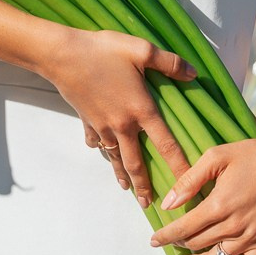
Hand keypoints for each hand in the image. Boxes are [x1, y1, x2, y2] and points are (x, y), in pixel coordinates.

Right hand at [37, 28, 195, 205]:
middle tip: (150, 204)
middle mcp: (123, 124)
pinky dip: (100, 148)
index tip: (187, 186)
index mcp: (141, 110)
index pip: (166, 145)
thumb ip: (170, 63)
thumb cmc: (104, 51)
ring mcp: (102, 125)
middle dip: (144, 185)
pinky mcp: (87, 119)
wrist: (62, 55)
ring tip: (126, 189)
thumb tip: (193, 74)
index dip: (179, 167)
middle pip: (136, 162)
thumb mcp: (142, 50)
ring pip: (115, 156)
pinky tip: (101, 150)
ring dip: (122, 174)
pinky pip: (96, 140)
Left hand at [148, 127, 255, 254]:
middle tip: (170, 242)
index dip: (166, 235)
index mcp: (219, 203)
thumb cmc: (252, 155)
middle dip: (179, 244)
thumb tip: (168, 203)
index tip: (153, 240)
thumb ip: (189, 180)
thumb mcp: (216, 156)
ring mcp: (251, 237)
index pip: (184, 228)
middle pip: (197, 243)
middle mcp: (234, 224)